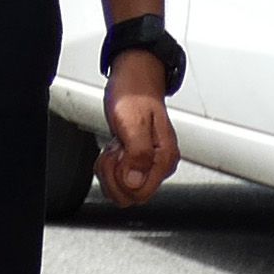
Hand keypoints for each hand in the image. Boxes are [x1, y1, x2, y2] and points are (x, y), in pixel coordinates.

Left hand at [99, 63, 178, 205]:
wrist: (133, 78)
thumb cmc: (134, 95)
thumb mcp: (133, 122)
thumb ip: (138, 155)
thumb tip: (135, 183)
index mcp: (165, 158)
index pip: (141, 193)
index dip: (122, 179)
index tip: (119, 156)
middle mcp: (159, 164)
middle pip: (130, 195)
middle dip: (113, 174)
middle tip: (114, 150)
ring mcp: (148, 164)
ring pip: (121, 188)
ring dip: (109, 169)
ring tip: (114, 146)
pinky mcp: (136, 161)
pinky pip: (117, 177)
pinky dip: (108, 165)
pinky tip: (113, 148)